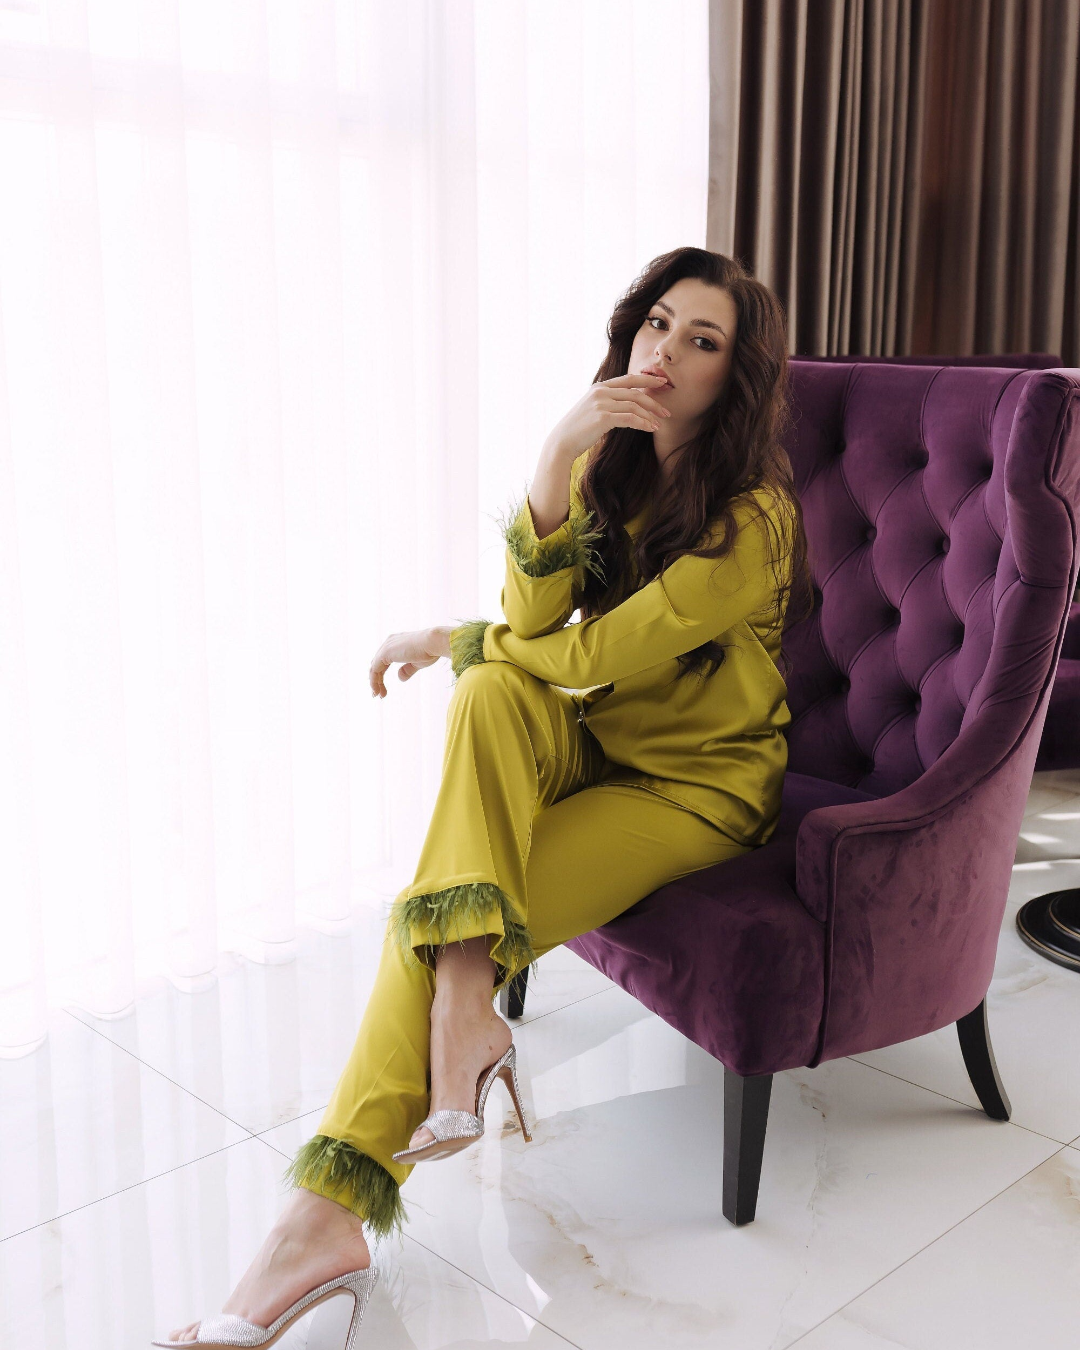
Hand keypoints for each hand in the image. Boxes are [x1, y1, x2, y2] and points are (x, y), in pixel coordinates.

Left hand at [370, 626, 451, 697]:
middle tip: (379, 694)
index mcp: (396, 643)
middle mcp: (389, 643)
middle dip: (376, 681)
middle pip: (377, 665)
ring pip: (374, 668)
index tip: (383, 689)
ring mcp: (386, 647)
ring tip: (379, 696)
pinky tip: (377, 690)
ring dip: (375, 683)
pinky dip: (374, 681)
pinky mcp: (385, 653)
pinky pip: (374, 670)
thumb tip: (399, 678)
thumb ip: (407, 670)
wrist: (433, 643)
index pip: (383, 661)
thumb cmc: (429, 651)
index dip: (381, 676)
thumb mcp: (417, 663)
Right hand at [543, 372, 671, 459]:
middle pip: (635, 392)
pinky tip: (651, 429)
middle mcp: (600, 392)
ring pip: (634, 405)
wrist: (561, 443)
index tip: (662, 384)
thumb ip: (607, 403)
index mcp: (599, 387)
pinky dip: (643, 423)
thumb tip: (627, 405)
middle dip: (654, 401)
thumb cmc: (578, 430)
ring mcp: (601, 403)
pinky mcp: (602, 417)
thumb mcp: (592, 410)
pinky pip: (630, 418)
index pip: (629, 379)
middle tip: (667, 411)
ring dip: (650, 415)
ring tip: (659, 424)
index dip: (648, 380)